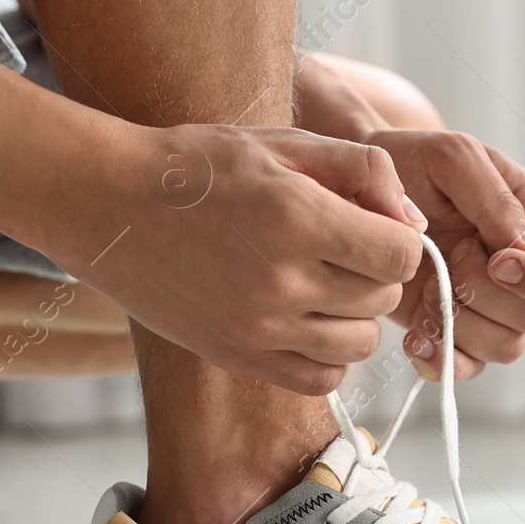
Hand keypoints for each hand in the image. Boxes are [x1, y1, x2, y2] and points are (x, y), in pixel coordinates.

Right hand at [54, 124, 424, 394]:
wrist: (110, 205)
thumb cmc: (199, 167)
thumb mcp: (285, 144)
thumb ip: (364, 170)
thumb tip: (414, 220)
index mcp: (298, 218)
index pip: (401, 256)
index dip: (399, 239)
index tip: (374, 226)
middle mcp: (281, 280)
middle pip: (383, 299)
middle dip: (376, 273)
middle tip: (342, 249)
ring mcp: (258, 327)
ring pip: (359, 344)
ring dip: (355, 316)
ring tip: (323, 284)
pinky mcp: (237, 356)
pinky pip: (320, 379)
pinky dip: (327, 356)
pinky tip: (307, 321)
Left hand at [360, 129, 524, 379]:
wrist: (358, 190)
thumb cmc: (411, 163)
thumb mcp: (454, 158)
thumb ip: (495, 200)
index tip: (498, 262)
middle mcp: (519, 271)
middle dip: (489, 296)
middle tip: (451, 259)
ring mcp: (486, 306)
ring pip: (507, 347)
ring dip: (463, 326)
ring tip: (425, 289)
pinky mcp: (451, 330)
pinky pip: (466, 367)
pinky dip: (441, 358)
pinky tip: (415, 335)